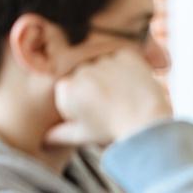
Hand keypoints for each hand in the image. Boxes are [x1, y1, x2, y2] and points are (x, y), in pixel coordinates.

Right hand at [46, 48, 171, 147]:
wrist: (146, 120)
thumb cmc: (111, 130)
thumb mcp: (82, 135)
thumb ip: (60, 134)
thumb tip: (46, 138)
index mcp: (66, 90)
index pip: (67, 91)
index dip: (79, 104)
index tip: (92, 115)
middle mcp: (81, 70)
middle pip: (84, 76)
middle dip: (93, 88)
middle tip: (109, 106)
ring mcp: (103, 60)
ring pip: (102, 66)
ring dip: (109, 77)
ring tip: (122, 97)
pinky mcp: (124, 53)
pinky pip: (121, 58)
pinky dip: (126, 68)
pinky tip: (131, 85)